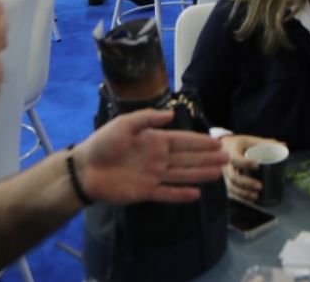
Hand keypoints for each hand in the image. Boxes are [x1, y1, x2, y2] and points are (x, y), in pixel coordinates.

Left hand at [75, 110, 227, 205]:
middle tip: (226, 158)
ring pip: (182, 175)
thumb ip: (147, 119)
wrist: (84, 169)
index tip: (217, 142)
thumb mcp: (124, 124)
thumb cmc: (103, 143)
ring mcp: (153, 176)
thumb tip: (170, 115)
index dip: (199, 142)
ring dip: (200, 174)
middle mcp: (158, 158)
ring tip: (218, 173)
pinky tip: (196, 194)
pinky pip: (167, 193)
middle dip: (206, 158)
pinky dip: (181, 194)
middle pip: (187, 158)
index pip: (182, 141)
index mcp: (154, 140)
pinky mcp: (145, 192)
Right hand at [218, 134, 282, 202]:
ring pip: (232, 187)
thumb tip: (284, 146)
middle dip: (246, 183)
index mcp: (232, 151)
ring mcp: (225, 175)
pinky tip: (250, 201)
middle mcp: (226, 165)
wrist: (223, 147)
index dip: (246, 163)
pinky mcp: (226, 182)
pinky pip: (231, 192)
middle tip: (260, 186)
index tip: (257, 165)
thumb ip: (265, 143)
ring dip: (244, 193)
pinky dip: (240, 197)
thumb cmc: (239, 144)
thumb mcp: (250, 140)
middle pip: (234, 176)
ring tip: (256, 196)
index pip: (236, 158)